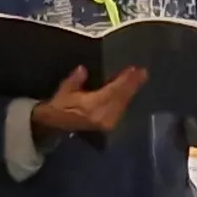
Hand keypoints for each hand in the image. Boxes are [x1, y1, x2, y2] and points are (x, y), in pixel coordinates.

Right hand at [33, 66, 148, 136]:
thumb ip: (75, 80)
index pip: (113, 91)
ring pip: (123, 104)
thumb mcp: (64, 91)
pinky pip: (120, 110)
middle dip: (132, 85)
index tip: (135, 69)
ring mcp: (106, 123)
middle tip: (143, 72)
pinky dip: (125, 100)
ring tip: (139, 79)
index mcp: (92, 107)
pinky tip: (129, 92)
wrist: (54, 127)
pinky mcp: (108, 126)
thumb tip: (83, 69)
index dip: (125, 80)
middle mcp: (102, 116)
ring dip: (131, 92)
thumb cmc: (59, 107)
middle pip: (122, 98)